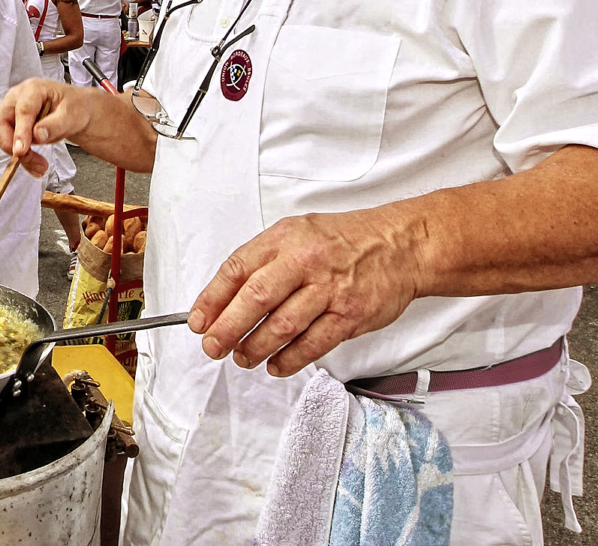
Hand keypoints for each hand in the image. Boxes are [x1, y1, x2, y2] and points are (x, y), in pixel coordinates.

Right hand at [0, 79, 91, 178]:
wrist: (76, 111)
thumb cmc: (74, 106)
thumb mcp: (72, 114)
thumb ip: (56, 124)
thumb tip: (37, 134)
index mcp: (33, 89)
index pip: (22, 110)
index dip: (20, 132)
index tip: (21, 150)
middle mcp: (18, 98)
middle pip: (0, 122)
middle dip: (11, 144)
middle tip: (27, 158)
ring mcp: (13, 112)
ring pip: (3, 136)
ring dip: (19, 154)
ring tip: (40, 166)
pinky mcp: (14, 126)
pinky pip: (11, 144)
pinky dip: (23, 157)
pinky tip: (36, 165)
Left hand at [187, 210, 421, 377]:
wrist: (399, 245)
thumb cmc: (344, 240)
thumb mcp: (297, 233)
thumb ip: (264, 261)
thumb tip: (225, 297)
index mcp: (285, 238)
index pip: (238, 269)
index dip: (212, 298)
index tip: (198, 321)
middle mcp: (305, 261)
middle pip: (255, 299)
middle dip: (227, 328)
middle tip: (213, 346)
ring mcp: (329, 289)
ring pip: (282, 326)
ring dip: (255, 347)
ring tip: (242, 357)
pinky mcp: (350, 315)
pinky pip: (313, 344)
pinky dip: (289, 360)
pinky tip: (276, 365)